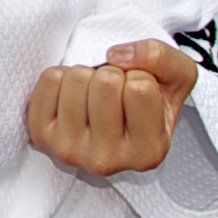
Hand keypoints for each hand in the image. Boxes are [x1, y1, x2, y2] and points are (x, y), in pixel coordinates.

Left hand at [24, 37, 196, 175]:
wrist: (110, 118)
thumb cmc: (147, 100)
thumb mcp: (177, 77)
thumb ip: (162, 59)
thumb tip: (115, 55)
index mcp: (148, 152)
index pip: (140, 87)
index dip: (140, 76)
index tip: (137, 94)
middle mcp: (107, 161)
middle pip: (106, 82)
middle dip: (112, 74)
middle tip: (114, 93)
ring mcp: (70, 151)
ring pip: (77, 78)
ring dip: (87, 74)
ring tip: (93, 95)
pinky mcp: (41, 135)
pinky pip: (50, 79)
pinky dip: (62, 76)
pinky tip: (73, 97)